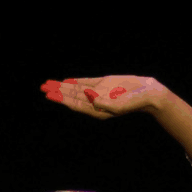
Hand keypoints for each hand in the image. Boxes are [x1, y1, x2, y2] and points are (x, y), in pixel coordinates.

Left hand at [42, 76, 166, 120]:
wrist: (149, 94)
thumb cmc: (136, 103)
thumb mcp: (119, 106)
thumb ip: (103, 103)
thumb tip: (87, 94)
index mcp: (96, 110)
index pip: (74, 104)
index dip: (61, 99)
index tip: (49, 95)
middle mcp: (94, 102)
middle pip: (71, 97)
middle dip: (57, 92)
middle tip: (43, 87)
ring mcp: (98, 92)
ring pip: (76, 89)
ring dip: (62, 86)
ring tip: (48, 84)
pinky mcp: (104, 83)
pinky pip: (86, 81)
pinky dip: (75, 81)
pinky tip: (66, 81)